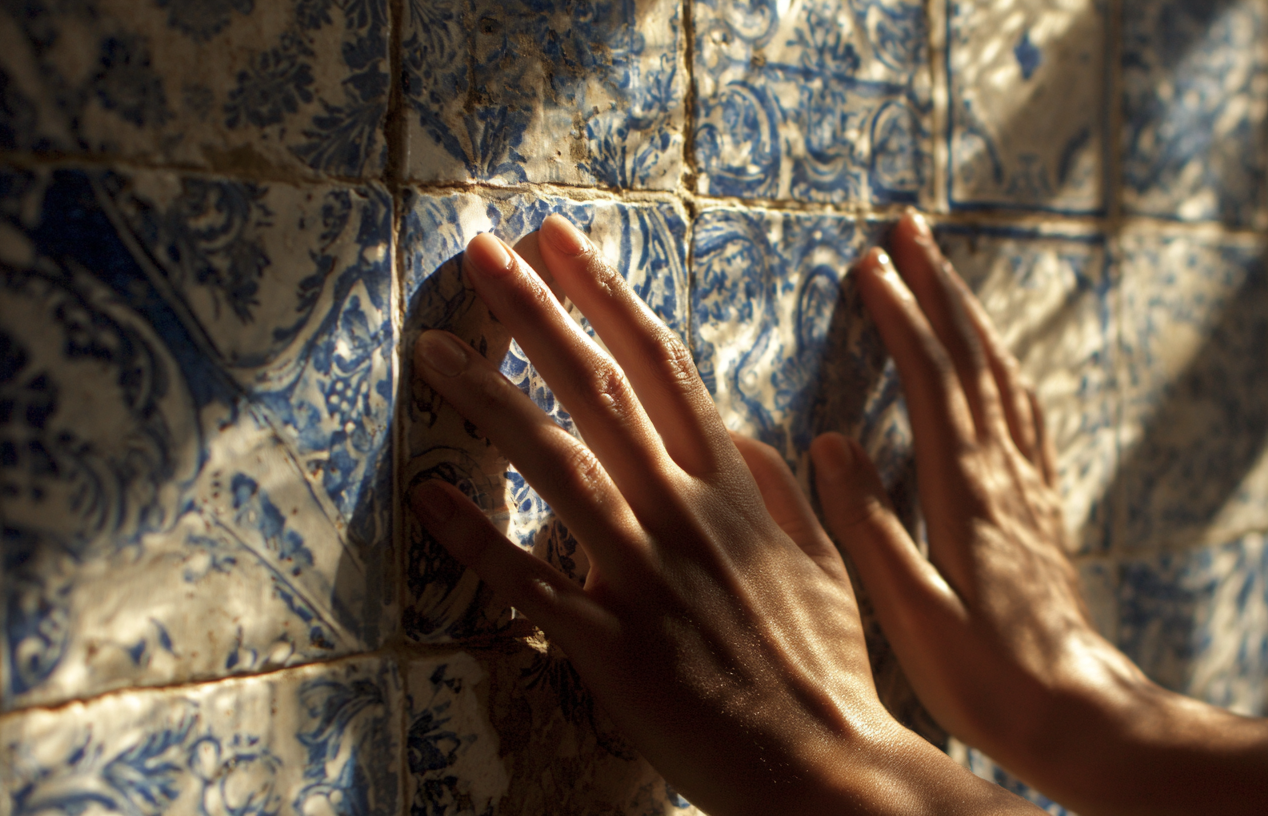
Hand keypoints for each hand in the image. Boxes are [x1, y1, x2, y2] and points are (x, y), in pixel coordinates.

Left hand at [409, 215, 1039, 815]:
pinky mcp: (611, 646)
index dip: (606, 297)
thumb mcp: (822, 560)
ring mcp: (647, 578)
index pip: (663, 367)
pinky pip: (532, 584)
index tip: (561, 243)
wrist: (828, 770)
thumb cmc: (825, 667)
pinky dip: (478, 540)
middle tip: (484, 250)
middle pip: (600, 392)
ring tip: (435, 347)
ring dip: (491, 401)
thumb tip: (739, 435)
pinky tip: (428, 497)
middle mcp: (687, 514)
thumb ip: (779, 490)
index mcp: (734, 488)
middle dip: (538, 313)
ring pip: (559, 467)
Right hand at [811, 213, 1267, 815]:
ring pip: (1001, 374)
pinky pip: (1023, 413)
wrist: (1079, 716)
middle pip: (972, 355)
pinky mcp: (1042, 507)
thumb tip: (831, 443)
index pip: (930, 378)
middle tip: (910, 227)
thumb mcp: (913, 613)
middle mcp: (1004, 473)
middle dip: (939, 285)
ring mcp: (1030, 486)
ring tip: (942, 270)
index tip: (867, 264)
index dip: (900, 316)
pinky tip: (994, 360)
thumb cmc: (987, 677)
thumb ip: (870, 526)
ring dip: (970, 314)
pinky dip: (1001, 366)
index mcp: (966, 491)